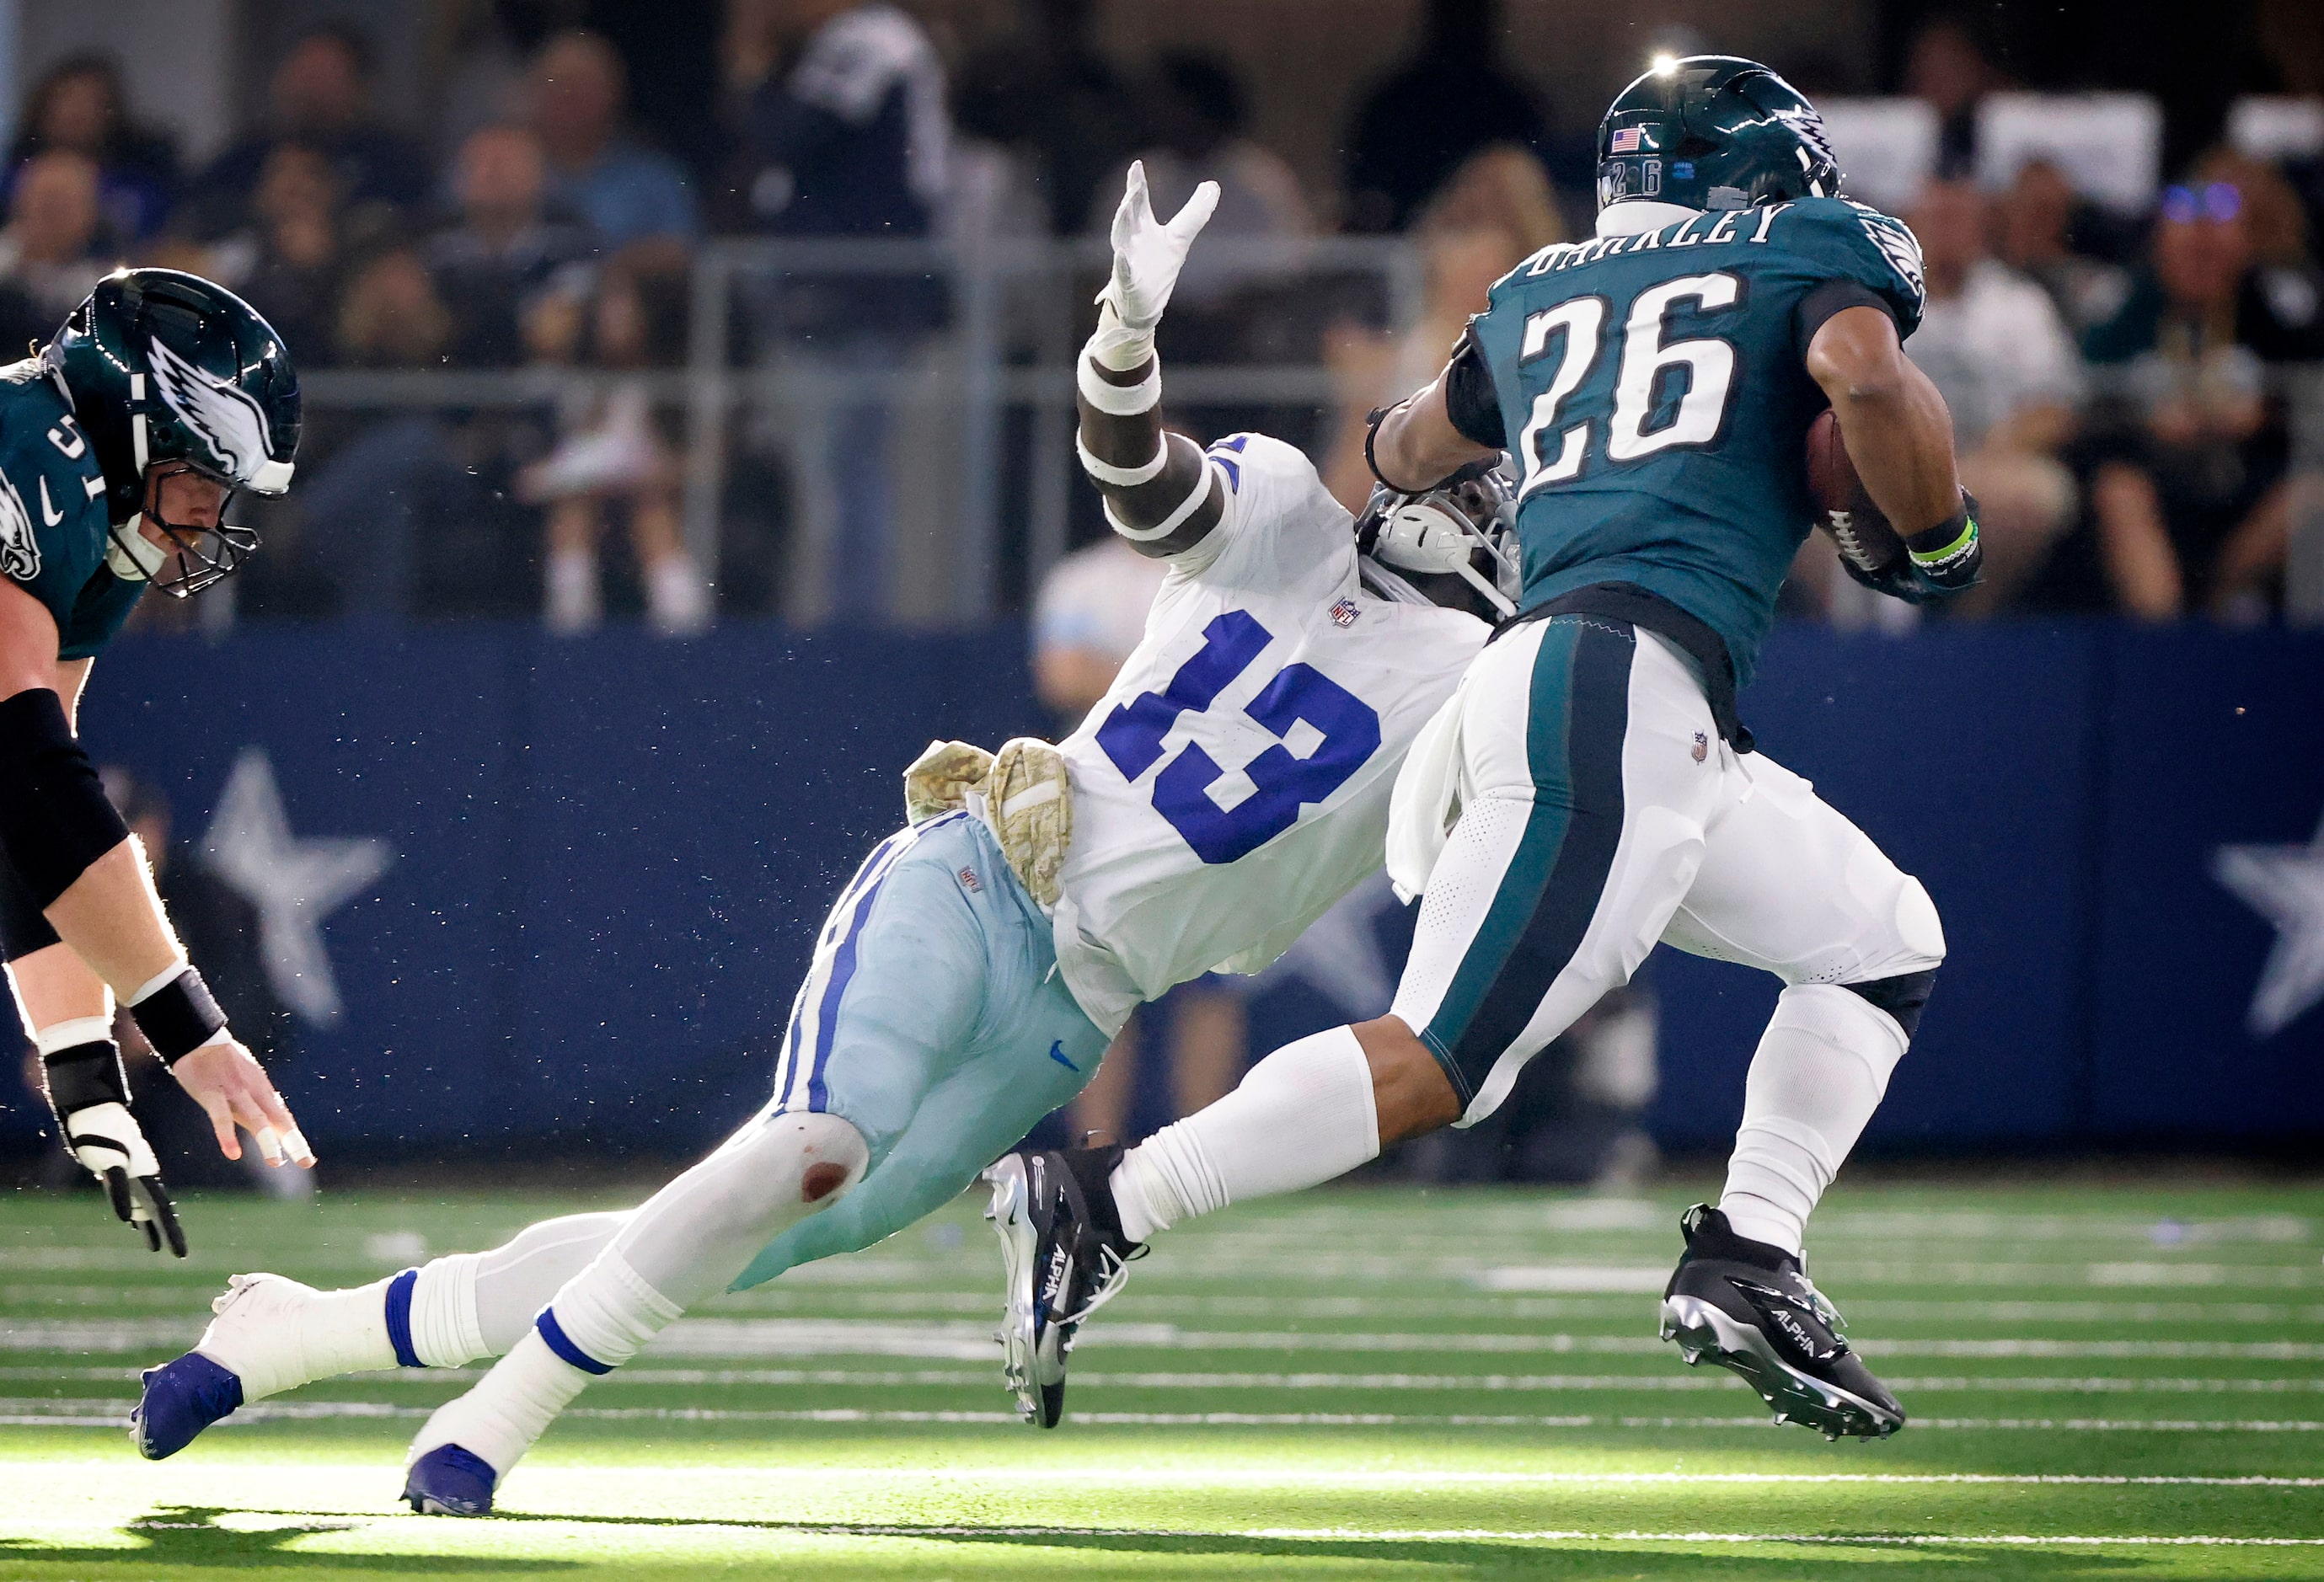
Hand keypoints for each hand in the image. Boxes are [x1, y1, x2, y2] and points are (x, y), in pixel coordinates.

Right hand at [59, 1100, 184, 1255]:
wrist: (99, 1108)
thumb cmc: (113, 1134)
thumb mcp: (121, 1166)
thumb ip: (127, 1190)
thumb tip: (134, 1217)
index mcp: (145, 1177)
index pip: (162, 1209)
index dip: (171, 1231)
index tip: (180, 1252)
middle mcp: (140, 1175)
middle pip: (158, 1208)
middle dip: (168, 1233)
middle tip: (181, 1255)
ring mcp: (127, 1168)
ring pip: (142, 1198)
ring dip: (151, 1223)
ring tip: (158, 1246)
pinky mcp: (111, 1159)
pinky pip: (117, 1182)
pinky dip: (120, 1200)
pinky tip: (124, 1218)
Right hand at [171, 1038, 315, 1168]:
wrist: (199, 1039)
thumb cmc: (223, 1061)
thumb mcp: (245, 1079)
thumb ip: (255, 1101)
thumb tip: (268, 1122)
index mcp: (262, 1088)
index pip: (282, 1117)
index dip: (293, 1138)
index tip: (306, 1159)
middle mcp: (254, 1091)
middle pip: (277, 1118)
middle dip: (293, 1141)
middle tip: (306, 1162)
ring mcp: (234, 1092)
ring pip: (255, 1118)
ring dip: (267, 1141)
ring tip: (275, 1162)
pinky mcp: (212, 1094)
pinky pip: (221, 1117)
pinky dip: (227, 1135)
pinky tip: (233, 1153)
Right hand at [1096, 161, 1220, 330]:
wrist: (1145, 304)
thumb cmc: (1158, 267)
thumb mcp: (1180, 238)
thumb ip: (1195, 213)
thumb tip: (1213, 185)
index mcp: (1142, 227)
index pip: (1139, 201)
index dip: (1137, 183)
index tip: (1137, 164)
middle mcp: (1131, 239)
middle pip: (1127, 216)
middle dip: (1130, 200)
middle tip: (1136, 185)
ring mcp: (1127, 260)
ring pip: (1120, 239)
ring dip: (1122, 223)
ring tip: (1127, 207)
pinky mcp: (1128, 282)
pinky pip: (1123, 272)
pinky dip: (1122, 264)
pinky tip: (1121, 255)